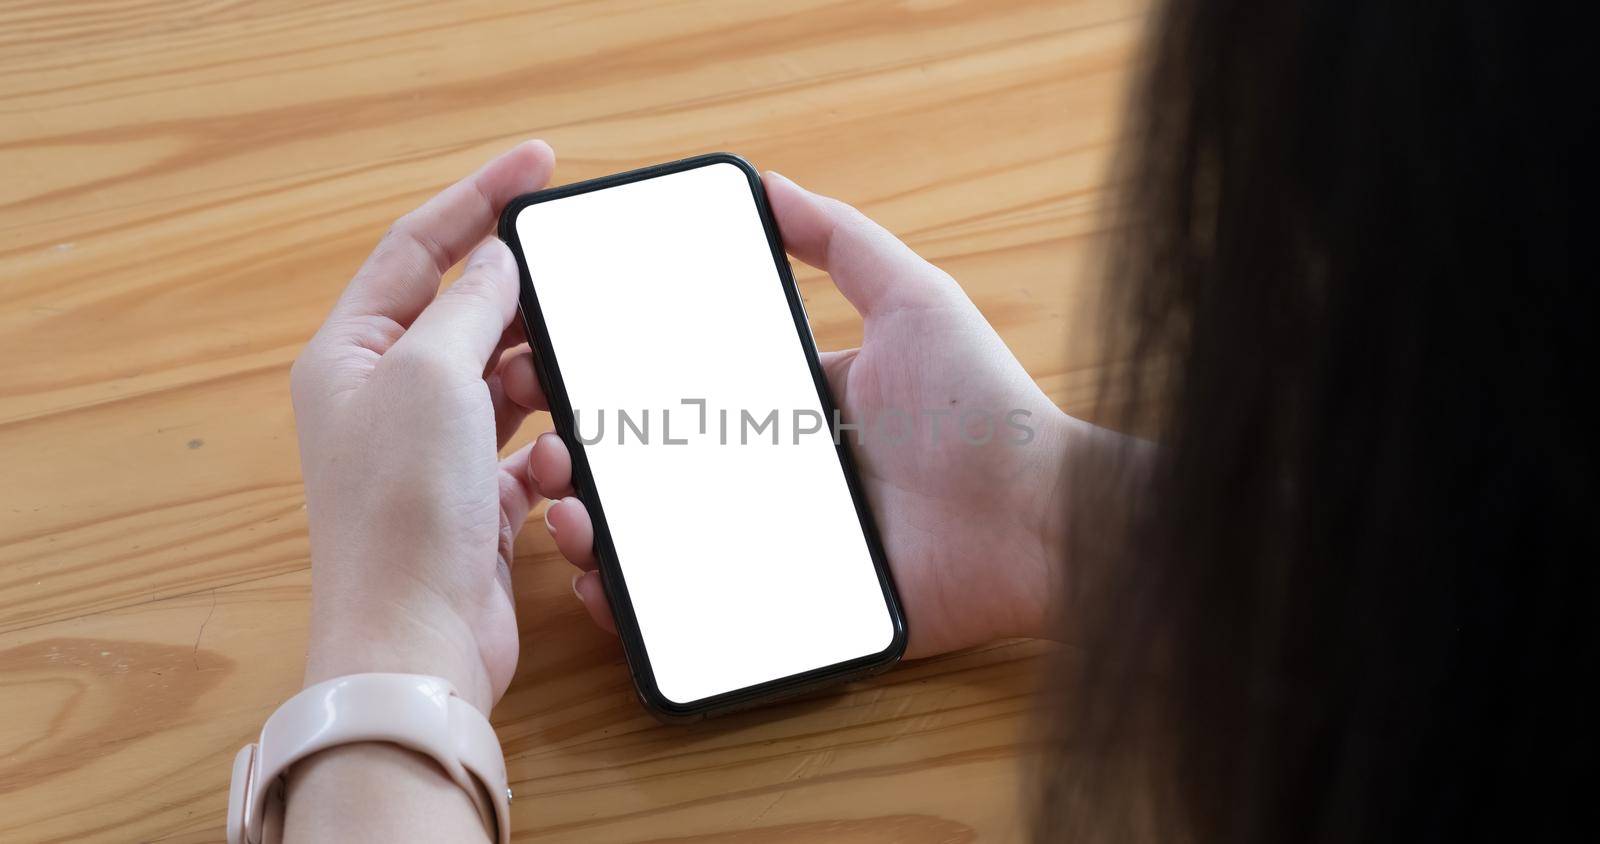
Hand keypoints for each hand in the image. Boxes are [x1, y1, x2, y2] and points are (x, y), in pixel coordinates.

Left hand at [289, 142, 553, 712]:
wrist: (416, 641)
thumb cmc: (402, 511)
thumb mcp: (432, 375)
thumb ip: (471, 303)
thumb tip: (499, 260)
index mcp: (350, 354)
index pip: (416, 248)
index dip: (478, 199)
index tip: (540, 164)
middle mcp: (384, 398)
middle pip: (468, 315)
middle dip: (525, 309)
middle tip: (577, 294)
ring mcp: (430, 451)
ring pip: (508, 383)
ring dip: (544, 387)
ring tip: (563, 399)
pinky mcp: (474, 499)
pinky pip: (529, 449)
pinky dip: (552, 455)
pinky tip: (559, 475)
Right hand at [534, 172, 1076, 658]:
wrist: (1039, 519)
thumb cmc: (984, 406)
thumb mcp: (913, 300)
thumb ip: (843, 240)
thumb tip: (767, 182)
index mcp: (792, 409)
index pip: (686, 397)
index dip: (620, 392)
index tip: (559, 375)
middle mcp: (775, 477)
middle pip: (659, 472)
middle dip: (588, 463)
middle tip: (543, 454)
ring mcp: (778, 546)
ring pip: (661, 545)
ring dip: (598, 534)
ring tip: (565, 518)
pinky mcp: (790, 610)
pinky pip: (698, 615)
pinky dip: (640, 610)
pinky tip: (601, 587)